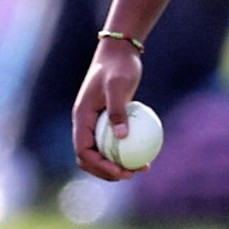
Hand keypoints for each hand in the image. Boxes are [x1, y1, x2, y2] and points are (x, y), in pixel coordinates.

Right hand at [70, 39, 146, 181]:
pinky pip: (114, 143)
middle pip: (89, 158)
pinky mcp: (108, 120)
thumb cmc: (118, 67)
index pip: (83, 152)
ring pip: (102, 153)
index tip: (121, 171)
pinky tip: (147, 154)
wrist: (120, 53)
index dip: (99, 166)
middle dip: (107, 171)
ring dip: (118, 165)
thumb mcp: (118, 86)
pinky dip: (127, 152)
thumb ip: (118, 110)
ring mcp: (96, 123)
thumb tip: (122, 137)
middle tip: (131, 174)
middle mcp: (85, 124)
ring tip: (142, 168)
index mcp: (81, 118)